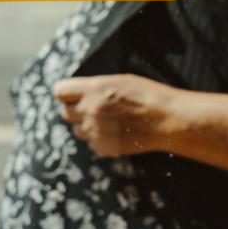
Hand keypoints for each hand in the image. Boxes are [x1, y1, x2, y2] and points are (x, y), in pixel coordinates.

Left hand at [53, 73, 177, 157]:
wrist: (167, 120)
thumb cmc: (147, 95)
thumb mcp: (120, 80)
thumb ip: (95, 87)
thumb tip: (78, 93)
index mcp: (93, 89)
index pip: (60, 91)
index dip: (67, 93)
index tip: (73, 95)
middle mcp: (90, 110)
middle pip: (65, 113)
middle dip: (76, 110)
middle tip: (94, 109)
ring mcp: (96, 131)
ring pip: (77, 131)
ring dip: (87, 126)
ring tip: (108, 121)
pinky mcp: (104, 148)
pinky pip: (92, 144)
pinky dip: (100, 140)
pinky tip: (116, 133)